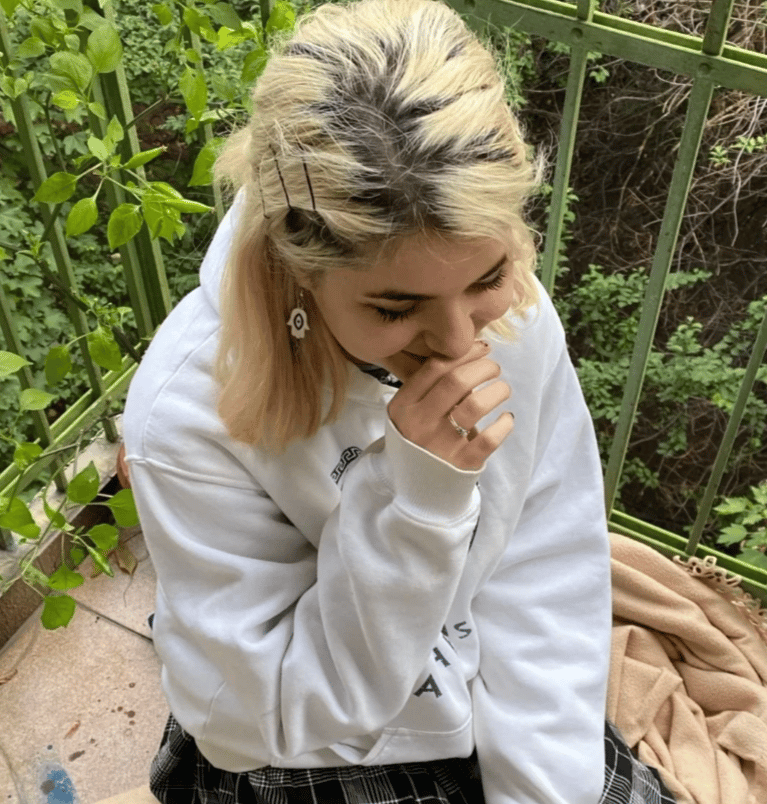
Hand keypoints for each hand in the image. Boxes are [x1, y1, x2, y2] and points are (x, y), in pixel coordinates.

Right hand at [387, 341, 513, 469]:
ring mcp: (441, 445)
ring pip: (475, 405)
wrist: (418, 491)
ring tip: (502, 389)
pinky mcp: (462, 464)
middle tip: (494, 368)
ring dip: (497, 390)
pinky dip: (504, 424)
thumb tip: (471, 357)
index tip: (481, 349)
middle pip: (457, 381)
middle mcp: (420, 423)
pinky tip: (506, 418)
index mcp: (404, 406)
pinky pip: (490, 438)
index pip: (435, 368)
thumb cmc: (419, 443)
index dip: (464, 353)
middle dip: (483, 367)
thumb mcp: (410, 415)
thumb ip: (432, 390)